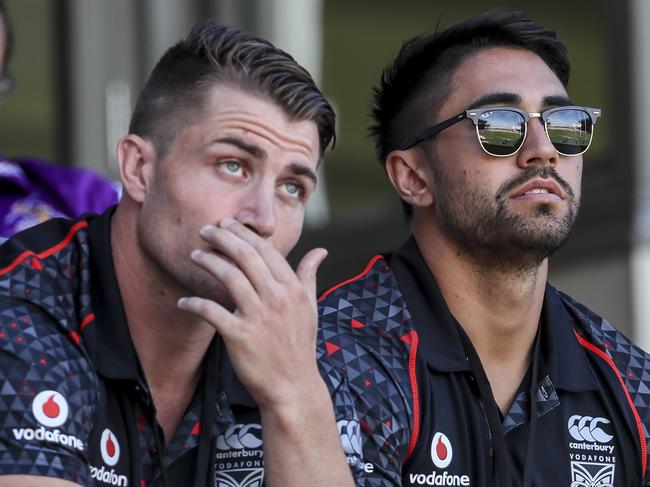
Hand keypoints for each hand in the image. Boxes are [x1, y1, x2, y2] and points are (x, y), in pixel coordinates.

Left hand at [177, 218, 327, 410]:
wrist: (293, 386)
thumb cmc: (300, 345)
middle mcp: (277, 298)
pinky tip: (184, 301)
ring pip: (228, 276)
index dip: (244, 233)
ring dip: (208, 261)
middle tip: (205, 230)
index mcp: (293, 288)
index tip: (226, 224)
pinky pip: (211, 312)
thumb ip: (309, 276)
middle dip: (223, 237)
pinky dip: (195, 303)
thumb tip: (320, 251)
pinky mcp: (240, 336)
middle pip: (245, 256)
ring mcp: (258, 316)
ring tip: (195, 255)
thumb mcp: (310, 308)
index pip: (266, 250)